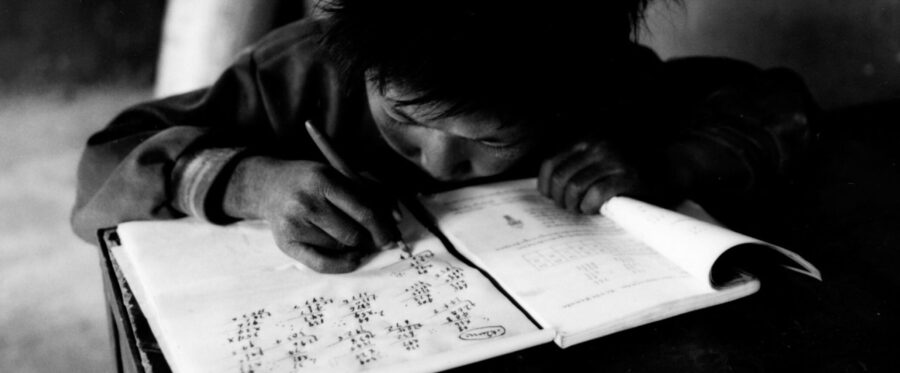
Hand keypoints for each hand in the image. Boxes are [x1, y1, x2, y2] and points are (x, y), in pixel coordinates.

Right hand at [224, 156, 399, 272]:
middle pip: (353, 234)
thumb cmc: (313, 181)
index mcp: (324, 180)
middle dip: (366, 238)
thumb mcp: (341, 175)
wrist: (269, 185)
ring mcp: (294, 224)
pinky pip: (322, 264)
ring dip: (349, 245)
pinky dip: (342, 264)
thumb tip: (396, 221)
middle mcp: (307, 202)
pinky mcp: (286, 243)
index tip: (392, 238)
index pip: (363, 211)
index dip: (382, 228)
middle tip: (367, 235)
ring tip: (342, 232)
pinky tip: (351, 257)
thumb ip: (374, 193)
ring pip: (340, 248)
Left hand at [538, 139, 652, 213]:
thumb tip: (551, 188)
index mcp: (587, 142)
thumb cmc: (633, 168)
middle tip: (569, 209)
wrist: (673, 166)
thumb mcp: (602, 159)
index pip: (550, 163)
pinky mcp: (629, 176)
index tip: (550, 198)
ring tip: (582, 210)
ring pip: (575, 186)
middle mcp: (598, 147)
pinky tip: (595, 210)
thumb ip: (580, 166)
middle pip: (560, 178)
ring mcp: (613, 160)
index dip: (545, 185)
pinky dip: (590, 206)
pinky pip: (597, 194)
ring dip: (574, 204)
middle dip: (559, 199)